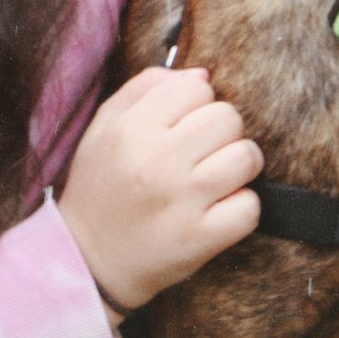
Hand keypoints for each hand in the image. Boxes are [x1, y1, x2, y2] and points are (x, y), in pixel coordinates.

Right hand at [58, 67, 262, 317]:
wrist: (88, 262)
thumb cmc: (100, 186)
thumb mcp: (104, 126)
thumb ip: (147, 86)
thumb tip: (203, 75)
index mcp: (131, 129)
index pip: (197, 88)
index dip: (196, 103)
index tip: (183, 125)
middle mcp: (157, 161)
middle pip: (228, 117)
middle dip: (222, 131)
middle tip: (203, 151)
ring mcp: (182, 201)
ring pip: (247, 156)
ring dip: (239, 164)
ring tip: (217, 175)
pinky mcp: (200, 239)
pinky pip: (250, 207)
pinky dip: (241, 206)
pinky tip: (219, 208)